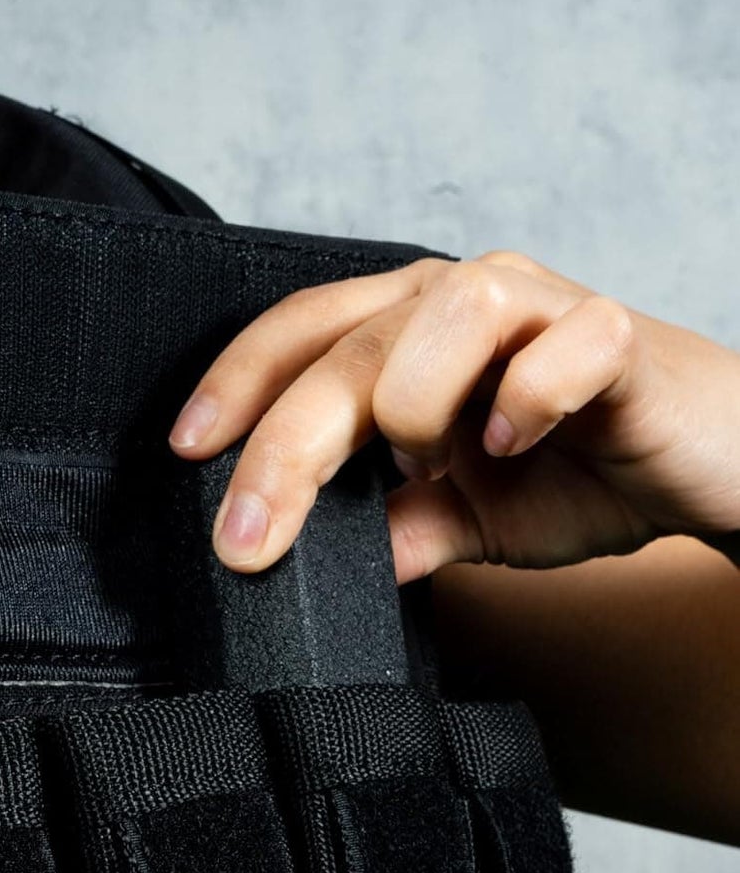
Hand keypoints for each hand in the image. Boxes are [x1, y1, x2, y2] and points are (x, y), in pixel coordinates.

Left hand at [167, 250, 739, 581]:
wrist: (709, 472)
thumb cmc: (578, 475)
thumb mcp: (459, 520)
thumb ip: (388, 532)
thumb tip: (300, 568)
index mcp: (408, 333)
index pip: (301, 333)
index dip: (236, 383)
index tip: (185, 454)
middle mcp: (461, 303)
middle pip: (346, 347)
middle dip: (283, 449)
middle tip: (247, 540)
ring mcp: (543, 309)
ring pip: (442, 315)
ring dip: (413, 406)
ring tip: (436, 464)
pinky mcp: (617, 337)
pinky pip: (563, 346)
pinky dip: (526, 399)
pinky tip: (510, 446)